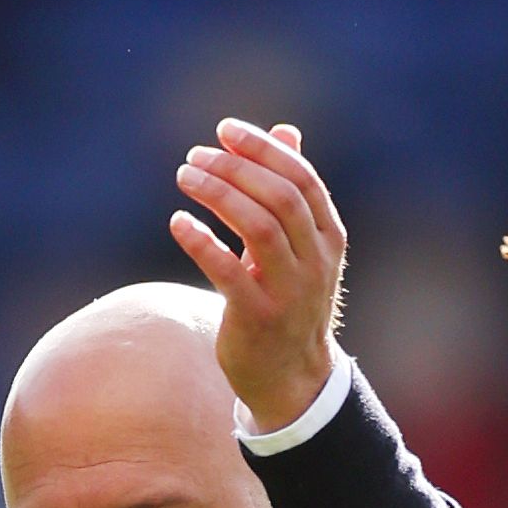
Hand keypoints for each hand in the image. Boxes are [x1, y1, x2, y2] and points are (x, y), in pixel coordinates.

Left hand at [169, 120, 347, 433]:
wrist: (291, 377)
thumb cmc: (288, 300)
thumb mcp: (300, 247)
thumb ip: (291, 191)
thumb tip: (285, 131)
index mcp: (328, 238)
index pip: (301, 178)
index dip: (263, 148)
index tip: (225, 130)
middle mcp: (315, 262)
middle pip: (279, 197)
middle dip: (236, 168)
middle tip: (195, 156)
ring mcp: (288, 291)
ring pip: (258, 227)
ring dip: (217, 195)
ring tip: (184, 177)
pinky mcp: (257, 318)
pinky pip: (227, 272)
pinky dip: (201, 242)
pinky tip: (178, 222)